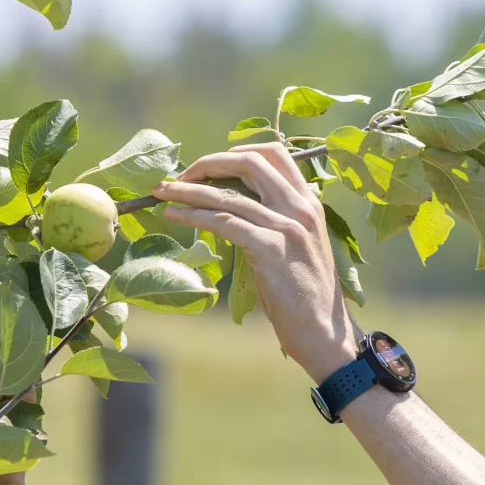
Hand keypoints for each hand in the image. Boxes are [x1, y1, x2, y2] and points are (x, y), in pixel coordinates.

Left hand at [152, 143, 358, 383]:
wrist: (323, 330)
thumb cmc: (304, 295)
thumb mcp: (294, 246)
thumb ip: (273, 221)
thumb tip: (235, 209)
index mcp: (308, 201)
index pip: (272, 154)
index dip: (235, 153)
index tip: (208, 167)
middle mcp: (300, 207)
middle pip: (249, 162)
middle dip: (208, 163)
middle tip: (179, 177)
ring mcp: (286, 226)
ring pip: (228, 195)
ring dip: (188, 190)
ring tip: (161, 193)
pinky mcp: (270, 249)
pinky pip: (224, 222)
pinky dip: (193, 215)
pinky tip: (174, 216)